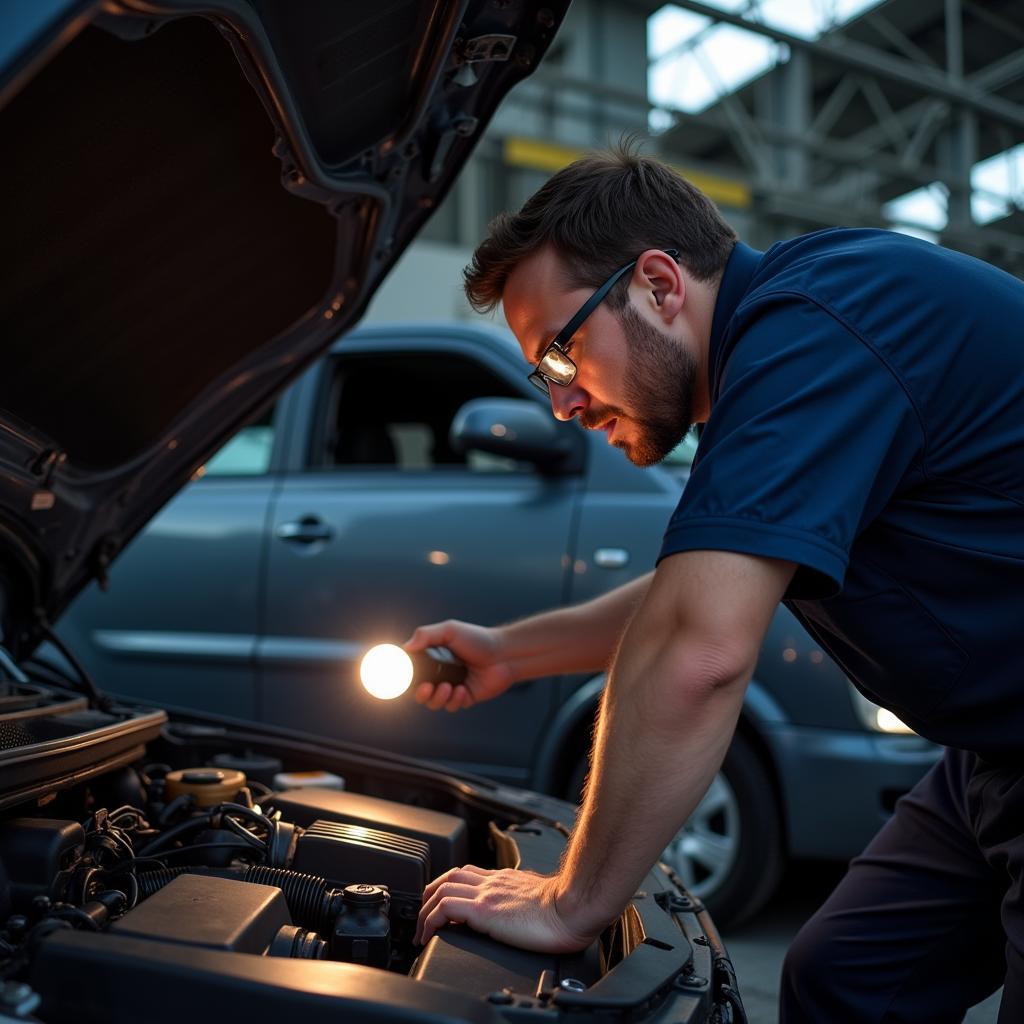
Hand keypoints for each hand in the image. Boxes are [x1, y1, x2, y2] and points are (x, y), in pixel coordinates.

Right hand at [404, 620, 513, 711]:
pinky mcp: (465, 698)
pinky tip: (463, 690)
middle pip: (420, 693)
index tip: (400, 681)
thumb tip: (405, 647)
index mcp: (434, 659)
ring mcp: (452, 687)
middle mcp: (441, 674)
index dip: (404, 679)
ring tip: (448, 687)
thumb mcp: (450, 630)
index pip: (412, 672)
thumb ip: (426, 635)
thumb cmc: (478, 639)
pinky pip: (452, 706)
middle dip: (420, 694)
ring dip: (438, 698)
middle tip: (426, 688)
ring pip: (434, 703)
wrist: (504, 654)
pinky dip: (455, 700)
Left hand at [414, 865, 598, 952]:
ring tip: (420, 929)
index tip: (443, 904)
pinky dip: (431, 919)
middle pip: (450, 875)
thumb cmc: (568, 907)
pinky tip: (429, 935)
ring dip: (426, 907)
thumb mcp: (542, 897)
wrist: (575, 906)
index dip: (451, 885)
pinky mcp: (484, 910)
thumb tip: (528, 912)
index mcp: (508, 879)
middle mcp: (494, 881)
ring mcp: (488, 893)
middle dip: (431, 892)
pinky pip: (445, 908)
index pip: (471, 874)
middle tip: (423, 914)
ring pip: (442, 887)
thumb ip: (528, 899)